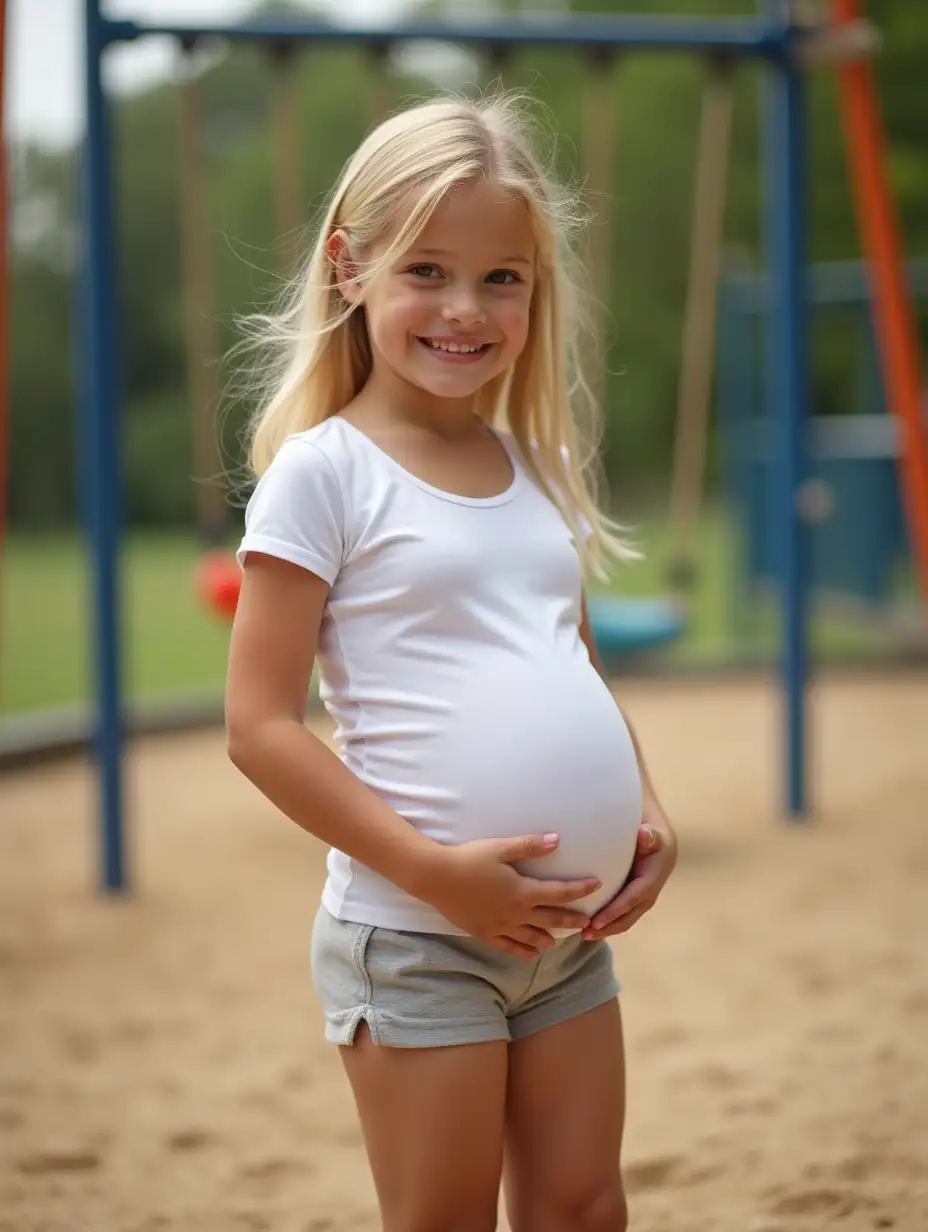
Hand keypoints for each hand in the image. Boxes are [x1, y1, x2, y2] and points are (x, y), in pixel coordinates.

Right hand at [425, 834, 602, 958]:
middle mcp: (515, 913)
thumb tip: (557, 840)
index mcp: (522, 891)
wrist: (436, 877)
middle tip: (588, 923)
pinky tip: (532, 954)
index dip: (580, 889)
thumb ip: (530, 846)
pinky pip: (509, 947)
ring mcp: (500, 926)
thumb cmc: (469, 858)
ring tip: (560, 940)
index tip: (597, 885)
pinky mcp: (484, 933)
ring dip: (549, 938)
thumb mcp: (500, 847)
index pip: (560, 892)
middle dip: (572, 920)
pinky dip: (523, 951)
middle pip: (551, 919)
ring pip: (531, 937)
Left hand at [581, 811, 677, 940]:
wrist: (651, 818)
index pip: (636, 895)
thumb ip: (649, 832)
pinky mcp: (639, 889)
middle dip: (612, 925)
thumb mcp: (649, 822)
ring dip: (610, 926)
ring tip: (585, 934)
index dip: (618, 909)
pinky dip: (611, 918)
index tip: (597, 921)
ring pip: (630, 914)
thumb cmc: (644, 817)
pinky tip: (591, 923)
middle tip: (587, 933)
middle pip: (634, 911)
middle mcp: (655, 882)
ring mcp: (648, 888)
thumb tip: (645, 835)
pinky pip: (626, 908)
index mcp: (657, 869)